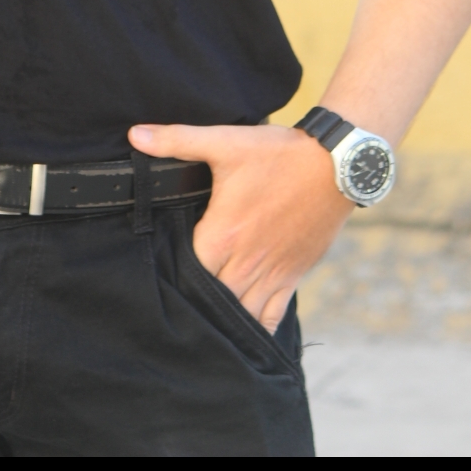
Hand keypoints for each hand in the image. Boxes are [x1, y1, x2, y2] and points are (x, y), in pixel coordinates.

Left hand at [128, 120, 350, 332]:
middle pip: (211, 299)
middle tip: (176, 306)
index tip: (159, 277)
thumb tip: (135, 135)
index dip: (171, 278)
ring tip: (204, 323)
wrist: (335, 164)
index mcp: (222, 235)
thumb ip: (177, 140)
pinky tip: (244, 335)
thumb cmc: (278, 153)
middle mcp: (245, 262)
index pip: (187, 273)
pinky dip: (256, 327)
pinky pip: (272, 316)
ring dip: (223, 319)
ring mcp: (271, 273)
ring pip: (240, 313)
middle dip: (195, 303)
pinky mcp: (293, 276)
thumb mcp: (224, 141)